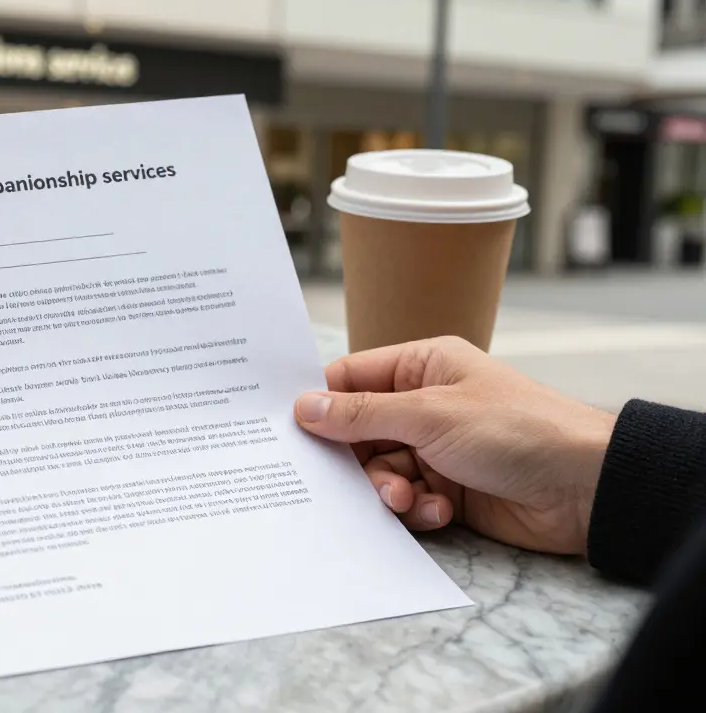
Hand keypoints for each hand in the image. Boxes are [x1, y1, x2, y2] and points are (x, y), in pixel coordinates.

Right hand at [293, 336, 615, 554]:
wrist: (585, 487)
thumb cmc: (516, 429)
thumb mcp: (429, 415)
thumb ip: (362, 414)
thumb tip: (303, 407)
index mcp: (422, 367)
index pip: (351, 378)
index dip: (321, 404)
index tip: (292, 432)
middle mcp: (425, 405)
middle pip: (359, 433)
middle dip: (356, 461)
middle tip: (353, 480)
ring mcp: (437, 449)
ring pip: (380, 472)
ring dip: (388, 490)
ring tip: (408, 500)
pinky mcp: (449, 490)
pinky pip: (409, 500)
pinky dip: (417, 510)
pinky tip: (440, 511)